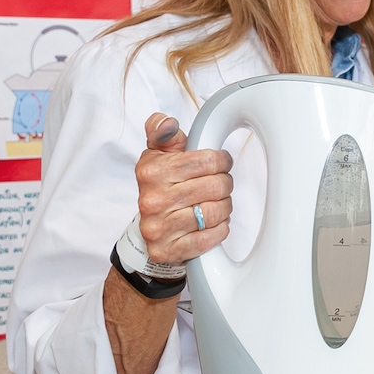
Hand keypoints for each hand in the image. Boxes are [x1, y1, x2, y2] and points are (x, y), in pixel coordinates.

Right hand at [133, 113, 233, 264]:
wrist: (150, 228)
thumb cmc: (161, 186)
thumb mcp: (158, 154)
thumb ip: (163, 132)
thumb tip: (166, 122)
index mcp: (151, 172)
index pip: (205, 161)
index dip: (221, 161)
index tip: (221, 163)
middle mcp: (152, 200)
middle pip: (215, 187)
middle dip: (224, 184)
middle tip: (220, 184)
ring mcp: (159, 228)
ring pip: (215, 212)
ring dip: (224, 207)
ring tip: (216, 203)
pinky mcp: (168, 250)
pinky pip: (211, 238)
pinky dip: (219, 229)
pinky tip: (212, 223)